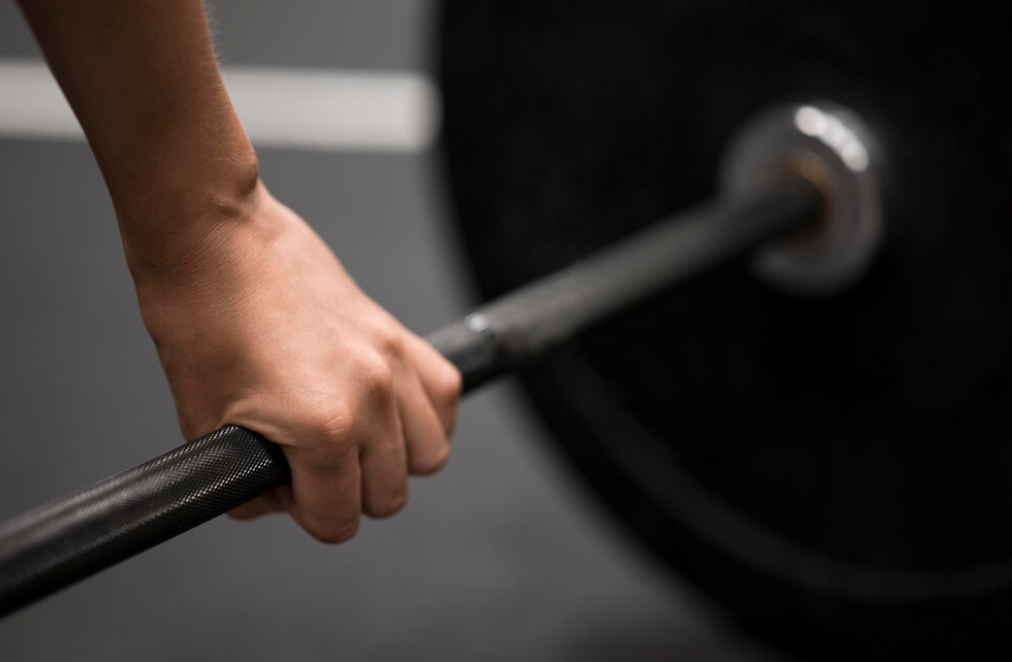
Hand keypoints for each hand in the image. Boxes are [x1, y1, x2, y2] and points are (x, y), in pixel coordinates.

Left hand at [131, 181, 460, 542]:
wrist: (215, 238)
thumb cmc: (199, 314)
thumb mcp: (201, 424)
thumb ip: (248, 482)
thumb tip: (278, 499)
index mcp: (322, 425)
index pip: (338, 522)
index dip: (305, 514)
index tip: (283, 486)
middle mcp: (371, 396)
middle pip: (389, 495)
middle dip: (347, 493)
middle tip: (307, 464)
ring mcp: (391, 362)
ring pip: (429, 454)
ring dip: (391, 460)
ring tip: (349, 439)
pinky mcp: (397, 333)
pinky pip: (444, 394)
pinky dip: (424, 416)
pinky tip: (386, 410)